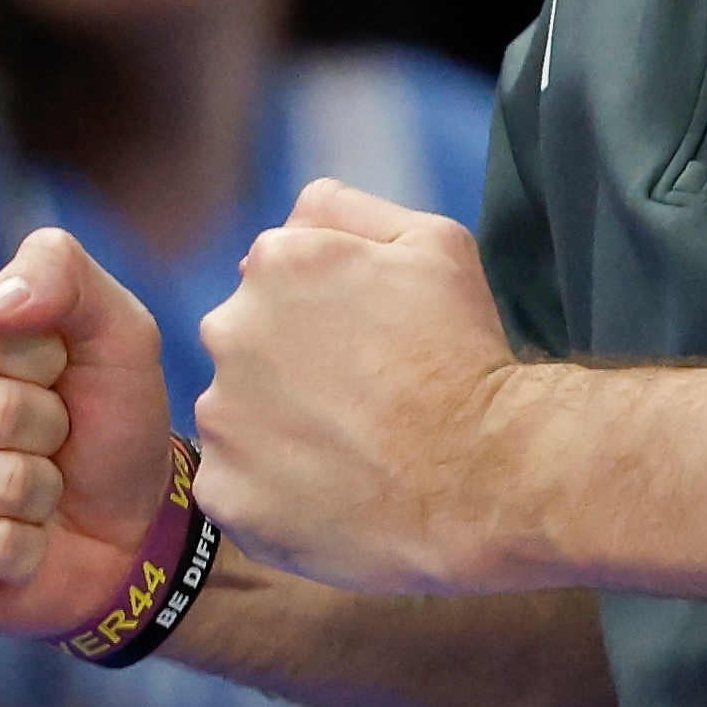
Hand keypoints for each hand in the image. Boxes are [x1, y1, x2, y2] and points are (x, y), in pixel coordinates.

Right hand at [0, 227, 176, 638]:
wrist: (121, 520)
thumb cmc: (104, 413)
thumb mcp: (114, 325)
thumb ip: (60, 272)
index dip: (49, 361)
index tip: (55, 372)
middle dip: (48, 431)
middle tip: (47, 437)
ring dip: (40, 491)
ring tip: (32, 485)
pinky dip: (24, 548)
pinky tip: (13, 537)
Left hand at [195, 180, 536, 596]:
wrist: (485, 475)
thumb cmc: (465, 354)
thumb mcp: (434, 243)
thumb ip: (349, 210)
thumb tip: (293, 219)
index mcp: (276, 263)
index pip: (276, 279)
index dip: (325, 314)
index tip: (368, 346)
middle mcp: (230, 331)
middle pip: (248, 345)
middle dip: (290, 368)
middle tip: (359, 402)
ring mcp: (221, 417)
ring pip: (237, 418)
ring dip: (278, 430)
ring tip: (349, 454)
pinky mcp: (225, 492)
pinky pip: (235, 486)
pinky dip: (271, 493)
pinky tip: (329, 495)